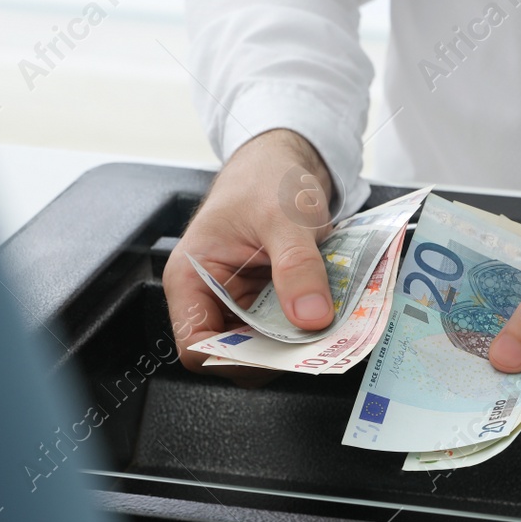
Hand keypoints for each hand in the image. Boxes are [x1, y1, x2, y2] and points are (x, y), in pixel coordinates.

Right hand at [162, 129, 336, 378]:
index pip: (196, 346)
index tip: (277, 355)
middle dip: (273, 355)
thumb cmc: (266, 178)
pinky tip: (328, 318)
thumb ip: (297, 266)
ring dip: (295, 344)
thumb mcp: (284, 217)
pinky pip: (285, 329)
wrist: (286, 160)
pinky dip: (306, 329)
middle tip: (314, 346)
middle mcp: (211, 296)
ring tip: (328, 331)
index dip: (232, 360)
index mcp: (191, 278)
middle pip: (233, 354)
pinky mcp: (268, 302)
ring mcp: (241, 302)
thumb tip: (310, 316)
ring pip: (263, 346)